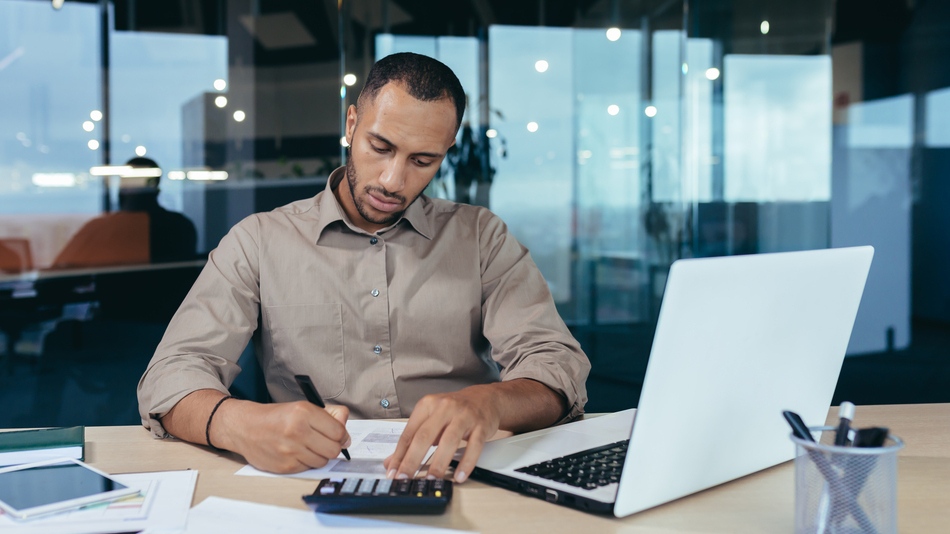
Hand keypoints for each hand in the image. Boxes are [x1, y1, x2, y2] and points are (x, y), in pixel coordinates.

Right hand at [215, 399, 350, 473]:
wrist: (245, 427)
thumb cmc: (276, 416)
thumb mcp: (303, 407)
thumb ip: (329, 415)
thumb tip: (346, 432)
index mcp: (304, 412)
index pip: (338, 431)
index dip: (342, 435)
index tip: (340, 436)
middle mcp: (297, 431)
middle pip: (333, 449)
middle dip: (333, 447)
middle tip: (326, 443)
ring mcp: (290, 451)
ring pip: (322, 461)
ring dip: (319, 456)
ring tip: (309, 446)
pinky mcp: (284, 466)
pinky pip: (307, 468)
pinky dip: (306, 462)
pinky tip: (296, 452)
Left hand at [384, 385, 500, 483]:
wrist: (484, 398)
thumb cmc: (454, 410)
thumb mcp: (430, 419)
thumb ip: (411, 440)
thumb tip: (391, 462)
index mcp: (428, 405)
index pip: (409, 433)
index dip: (399, 454)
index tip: (392, 472)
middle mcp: (444, 408)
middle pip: (424, 436)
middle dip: (412, 460)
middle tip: (405, 478)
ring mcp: (464, 416)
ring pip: (449, 441)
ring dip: (438, 463)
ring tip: (431, 479)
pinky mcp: (481, 426)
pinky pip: (473, 447)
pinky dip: (466, 463)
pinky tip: (459, 476)